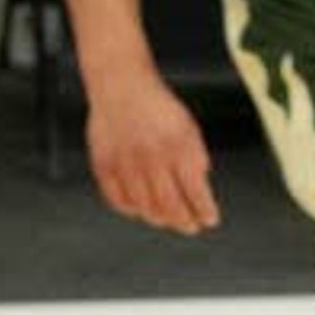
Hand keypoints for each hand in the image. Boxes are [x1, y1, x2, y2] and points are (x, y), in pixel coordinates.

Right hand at [83, 65, 219, 233]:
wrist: (122, 87)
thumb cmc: (158, 108)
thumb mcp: (189, 129)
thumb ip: (195, 159)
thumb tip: (201, 189)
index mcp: (178, 148)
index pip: (196, 193)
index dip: (205, 212)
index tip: (210, 220)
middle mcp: (152, 159)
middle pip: (170, 207)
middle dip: (185, 222)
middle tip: (191, 227)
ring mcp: (126, 164)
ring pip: (144, 208)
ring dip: (160, 219)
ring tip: (169, 220)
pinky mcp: (104, 165)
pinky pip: (118, 199)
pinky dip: (131, 209)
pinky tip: (141, 209)